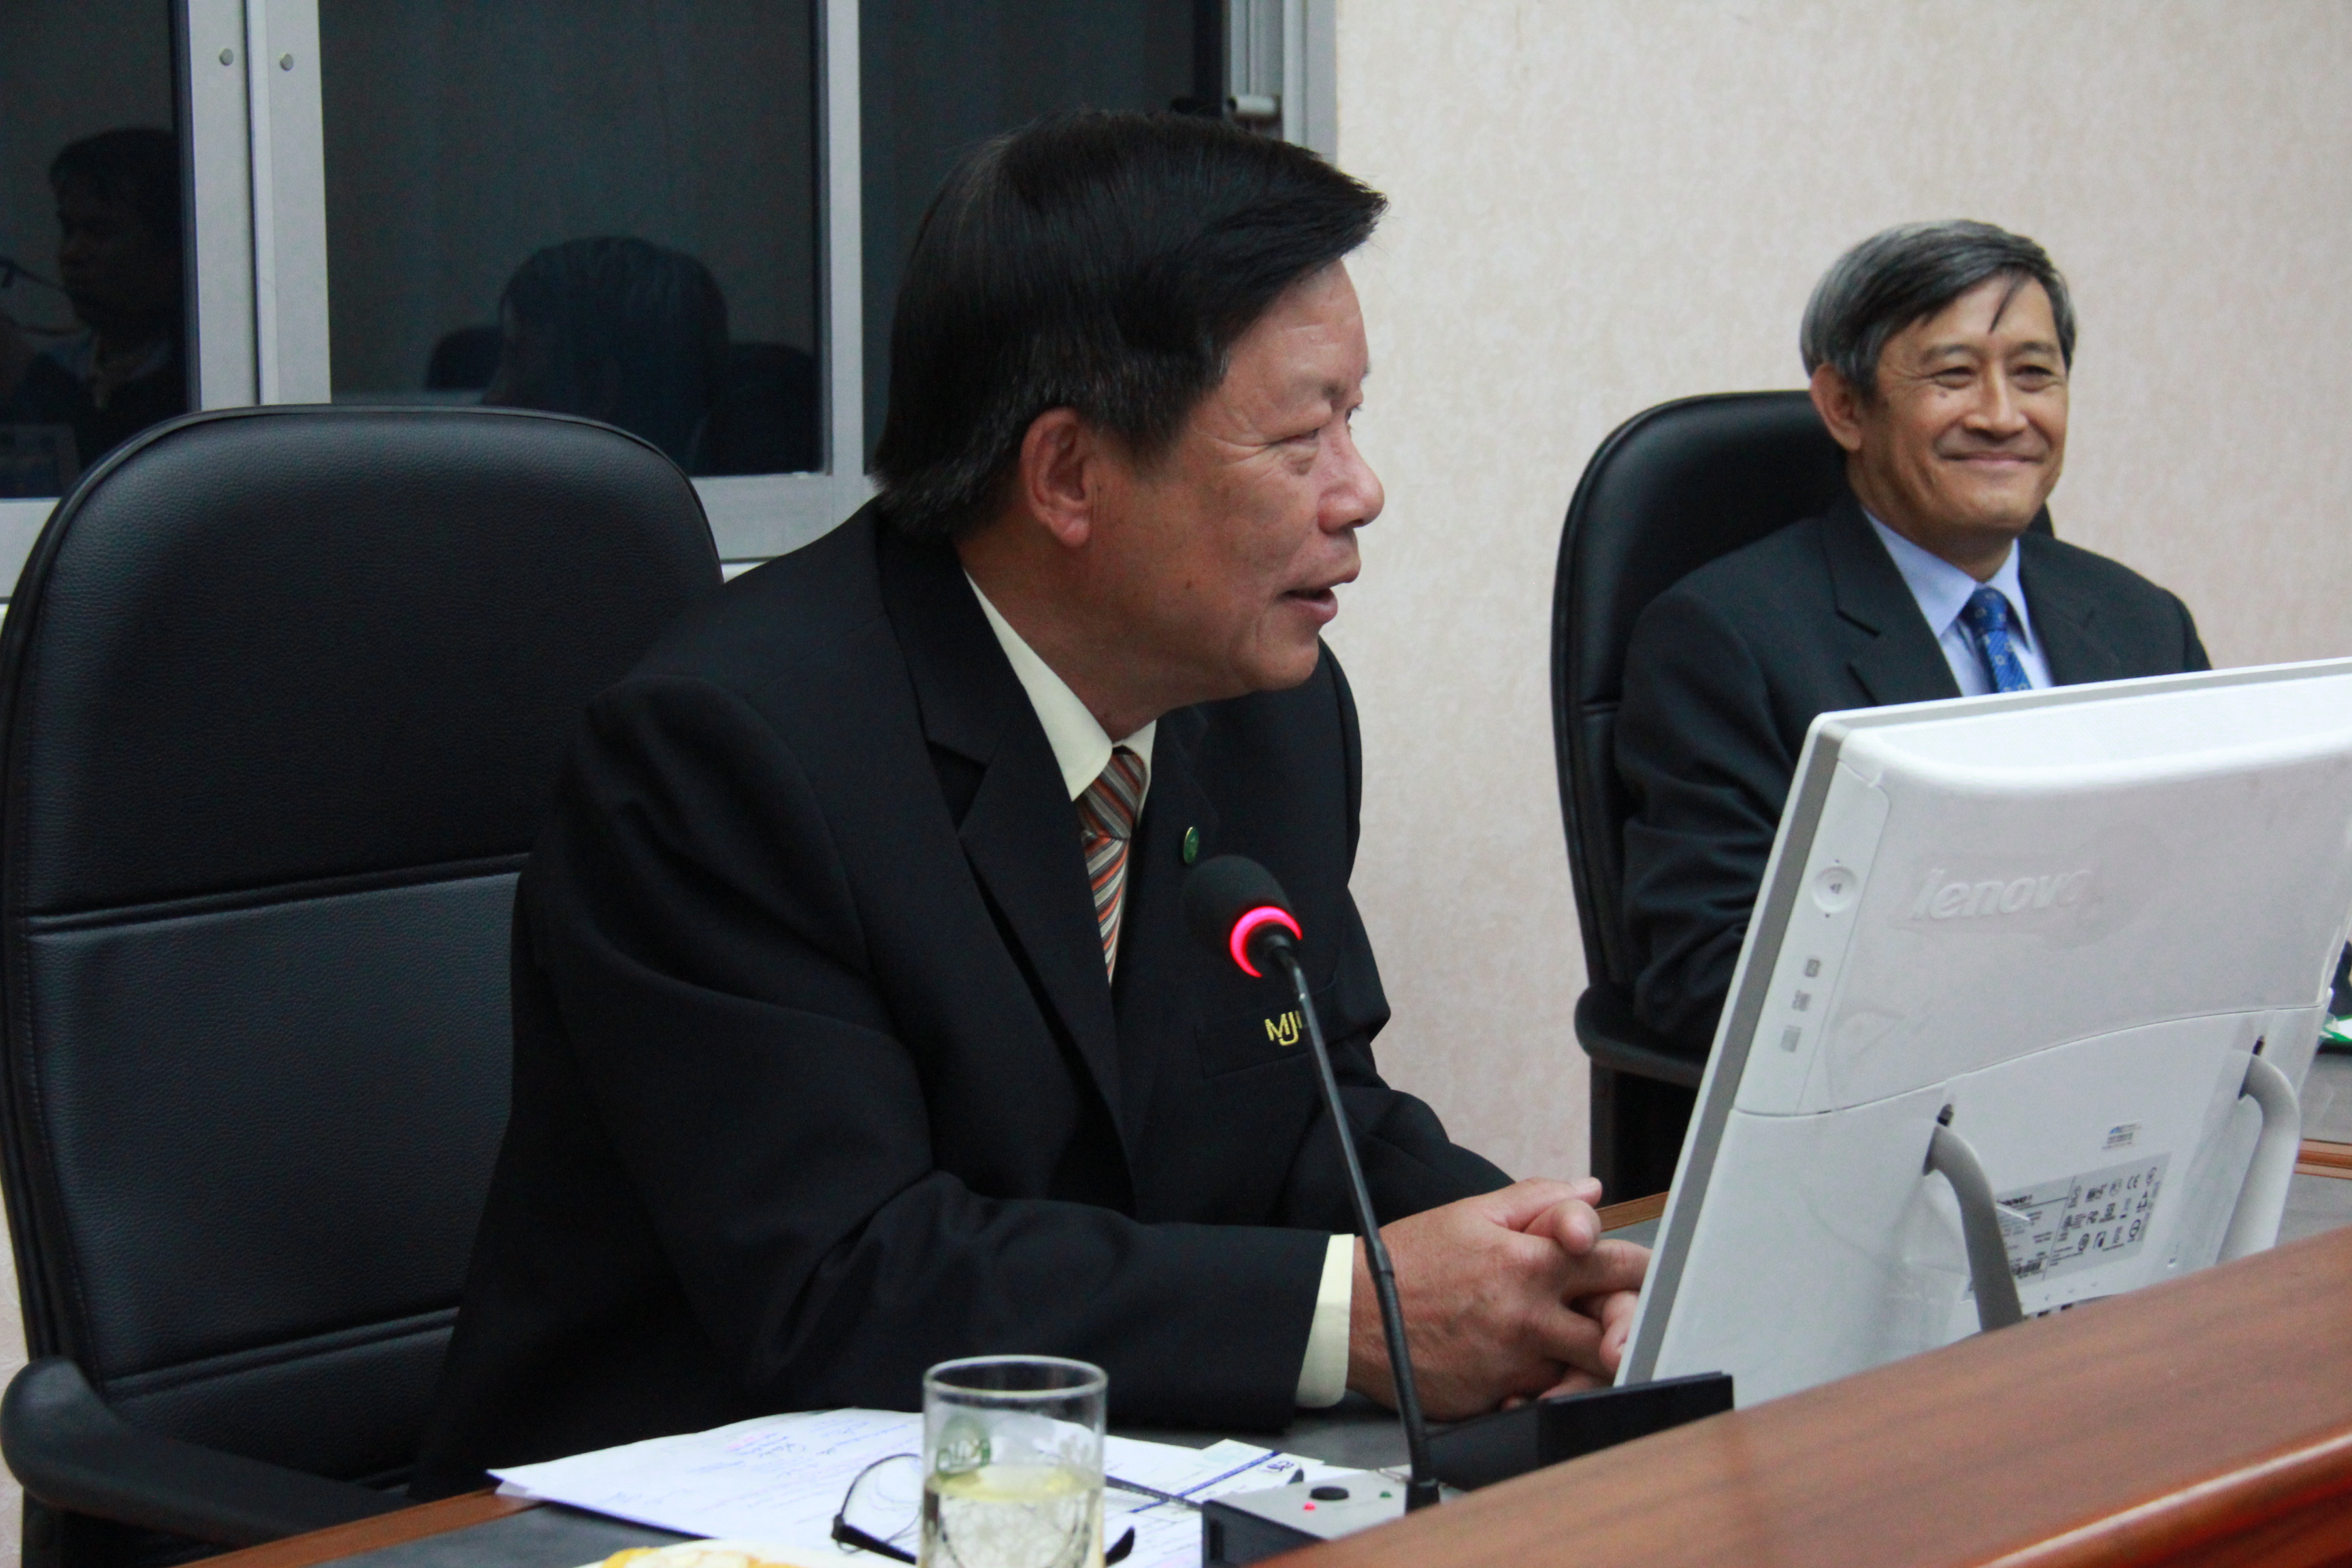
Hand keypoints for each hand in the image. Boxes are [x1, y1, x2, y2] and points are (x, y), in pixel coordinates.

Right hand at [1345, 1178, 1650, 1419]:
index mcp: (1532, 1264)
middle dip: (1627, 1324)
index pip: (1620, 1266)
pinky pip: (1541, 1396)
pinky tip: (1528, 1371)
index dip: (1640, 1268)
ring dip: (1586, 1359)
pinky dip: (1543, 1386)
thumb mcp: (1471, 1213)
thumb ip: (1539, 1199)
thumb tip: (1590, 1193)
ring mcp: (1516, 1364)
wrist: (1353, 1315)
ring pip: (1584, 1370)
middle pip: (1619, 1331)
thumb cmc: (1409, 1262)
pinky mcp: (1496, 1397)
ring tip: (1569, 1345)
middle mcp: (1531, 1318)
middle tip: (1617, 1320)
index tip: (1638, 1272)